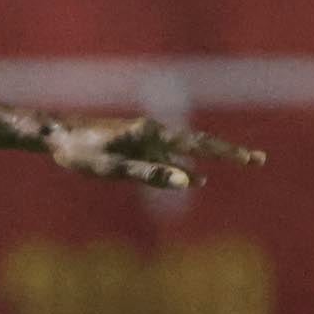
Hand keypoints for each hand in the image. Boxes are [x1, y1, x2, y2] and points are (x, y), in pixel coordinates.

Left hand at [40, 116, 262, 191]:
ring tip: (239, 162)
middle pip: (200, 143)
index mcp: (152, 134)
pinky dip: (186, 165)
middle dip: (230, 152)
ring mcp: (146, 139)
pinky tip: (195, 177)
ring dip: (212, 157)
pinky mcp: (136, 146)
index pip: (200, 146)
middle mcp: (153, 133)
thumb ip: (149, 174)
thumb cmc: (80, 152)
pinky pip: (168, 156)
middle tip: (259, 160)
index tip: (253, 160)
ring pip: (187, 149)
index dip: (228, 154)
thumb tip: (189, 181)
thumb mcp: (112, 169)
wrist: (55, 135)